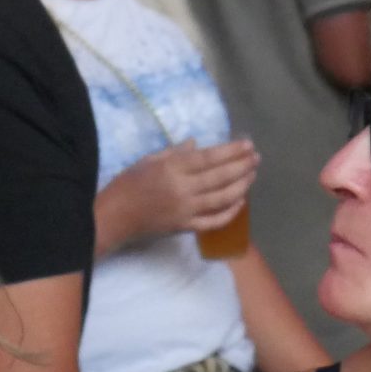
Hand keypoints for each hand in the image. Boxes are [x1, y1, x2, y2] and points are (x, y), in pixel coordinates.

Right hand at [99, 140, 257, 247]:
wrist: (114, 217)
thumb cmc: (128, 185)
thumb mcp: (148, 161)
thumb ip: (174, 152)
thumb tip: (197, 144)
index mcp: (172, 168)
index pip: (209, 158)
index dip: (232, 151)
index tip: (247, 144)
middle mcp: (183, 189)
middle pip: (221, 177)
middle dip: (242, 166)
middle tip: (256, 158)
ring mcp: (186, 210)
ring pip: (222, 198)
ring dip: (241, 186)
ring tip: (252, 175)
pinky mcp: (185, 227)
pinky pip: (214, 221)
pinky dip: (230, 213)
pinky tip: (240, 202)